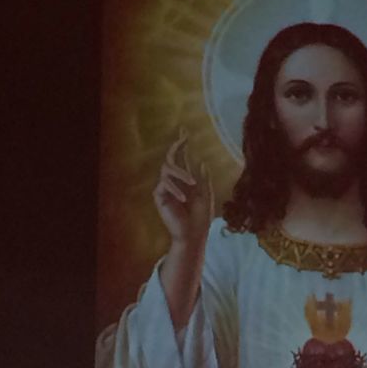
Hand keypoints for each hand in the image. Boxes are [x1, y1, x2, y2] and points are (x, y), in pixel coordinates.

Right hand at [152, 129, 213, 248]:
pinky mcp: (160, 197)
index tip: (185, 132)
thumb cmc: (201, 218)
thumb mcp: (206, 195)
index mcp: (186, 180)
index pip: (181, 159)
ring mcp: (166, 188)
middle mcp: (175, 182)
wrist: (194, 234)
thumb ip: (203, 178)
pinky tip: (184, 198)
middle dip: (176, 147)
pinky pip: (163, 184)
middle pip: (170, 159)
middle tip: (184, 139)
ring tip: (193, 184)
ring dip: (181, 173)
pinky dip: (175, 189)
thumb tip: (202, 161)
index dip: (182, 145)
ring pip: (167, 169)